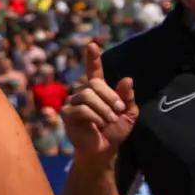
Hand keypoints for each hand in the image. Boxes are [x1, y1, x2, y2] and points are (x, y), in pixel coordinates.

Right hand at [60, 43, 137, 159]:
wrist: (104, 149)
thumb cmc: (115, 131)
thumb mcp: (128, 114)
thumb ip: (128, 98)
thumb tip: (127, 79)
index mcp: (97, 91)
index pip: (93, 71)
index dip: (93, 58)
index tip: (93, 45)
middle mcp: (83, 93)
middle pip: (93, 84)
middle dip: (110, 97)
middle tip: (119, 111)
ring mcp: (72, 103)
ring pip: (87, 96)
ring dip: (104, 109)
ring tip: (110, 120)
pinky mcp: (66, 114)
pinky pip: (81, 109)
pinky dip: (95, 117)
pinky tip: (99, 125)